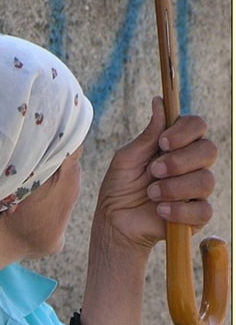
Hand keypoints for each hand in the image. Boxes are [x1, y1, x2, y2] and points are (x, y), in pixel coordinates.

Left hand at [94, 97, 216, 251]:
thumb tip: (159, 101)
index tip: (163, 142)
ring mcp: (196, 190)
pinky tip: (161, 211)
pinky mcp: (196, 215)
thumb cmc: (119, 189)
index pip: (197, 126)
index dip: (185, 131)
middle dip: (179, 161)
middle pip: (209, 150)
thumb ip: (148, 134)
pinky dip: (180, 210)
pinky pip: (203, 210)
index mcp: (177, 147)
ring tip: (151, 194)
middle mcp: (191, 165)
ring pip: (206, 180)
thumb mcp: (127, 159)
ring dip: (174, 187)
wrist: (115, 223)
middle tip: (154, 171)